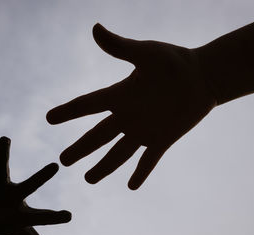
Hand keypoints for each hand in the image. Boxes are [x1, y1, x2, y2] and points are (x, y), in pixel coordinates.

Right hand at [47, 24, 216, 189]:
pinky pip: (149, 160)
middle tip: (63, 161)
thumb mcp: (147, 53)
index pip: (88, 105)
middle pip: (98, 136)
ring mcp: (145, 130)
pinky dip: (141, 172)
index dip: (68, 112)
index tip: (49, 118)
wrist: (205, 76)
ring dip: (104, 167)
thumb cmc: (176, 62)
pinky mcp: (163, 139)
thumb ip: (120, 47)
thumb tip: (95, 28)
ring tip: (89, 180)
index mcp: (121, 95)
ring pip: (119, 153)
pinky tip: (132, 186)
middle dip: (81, 148)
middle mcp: (128, 115)